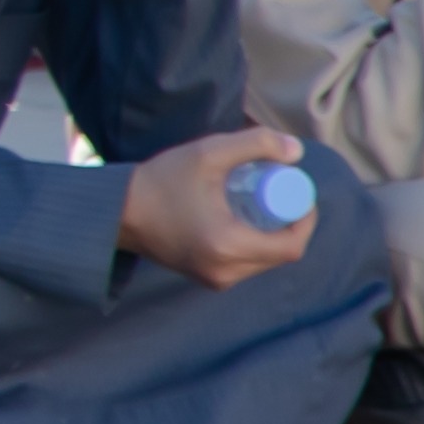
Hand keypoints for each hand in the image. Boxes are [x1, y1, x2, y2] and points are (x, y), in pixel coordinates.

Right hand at [120, 127, 318, 285]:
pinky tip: (244, 219)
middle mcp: (225, 271)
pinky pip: (246, 265)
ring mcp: (215, 279)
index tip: (299, 193)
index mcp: (228, 245)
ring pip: (264, 262)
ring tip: (262, 204)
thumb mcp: (208, 153)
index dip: (305, 220)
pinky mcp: (206, 279)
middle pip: (280, 255)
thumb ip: (255, 144)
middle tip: (281, 192)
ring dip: (273, 235)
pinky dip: (254, 244)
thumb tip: (296, 151)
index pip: (291, 246)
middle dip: (290, 224)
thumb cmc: (160, 181)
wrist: (117, 212)